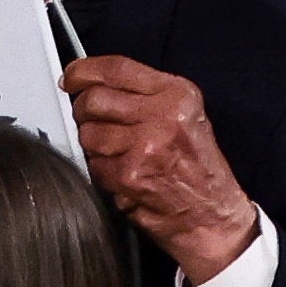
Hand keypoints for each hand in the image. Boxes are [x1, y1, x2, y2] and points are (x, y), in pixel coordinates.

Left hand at [63, 55, 258, 285]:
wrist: (213, 217)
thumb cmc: (196, 168)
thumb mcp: (182, 116)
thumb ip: (141, 95)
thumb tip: (90, 82)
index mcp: (176, 95)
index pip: (115, 68)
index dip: (83, 71)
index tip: (71, 78)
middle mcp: (164, 116)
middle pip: (93, 99)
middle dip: (85, 113)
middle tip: (96, 124)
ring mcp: (146, 145)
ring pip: (87, 133)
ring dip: (94, 146)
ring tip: (120, 155)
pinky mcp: (130, 173)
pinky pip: (93, 164)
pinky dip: (101, 171)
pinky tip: (123, 175)